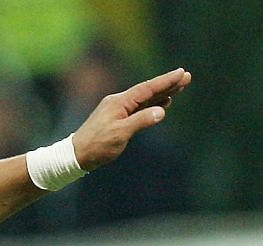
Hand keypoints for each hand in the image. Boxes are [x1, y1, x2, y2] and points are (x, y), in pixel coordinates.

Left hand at [70, 67, 190, 170]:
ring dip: (161, 93)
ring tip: (179, 88)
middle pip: (147, 91)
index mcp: (119, 102)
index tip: (181, 73)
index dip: (165, 81)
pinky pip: (138, 108)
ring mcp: (117, 110)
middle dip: (167, 84)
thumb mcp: (120, 134)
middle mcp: (118, 102)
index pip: (147, 89)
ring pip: (144, 99)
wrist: (75, 155)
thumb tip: (160, 111)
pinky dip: (151, 104)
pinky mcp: (116, 118)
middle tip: (187, 76)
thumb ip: (140, 121)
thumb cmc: (96, 146)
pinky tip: (162, 104)